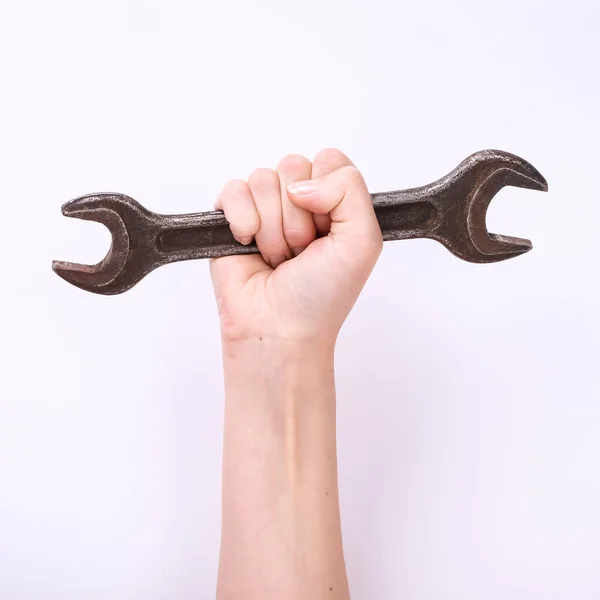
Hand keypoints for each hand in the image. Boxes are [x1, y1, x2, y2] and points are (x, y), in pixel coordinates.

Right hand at [209, 148, 382, 345]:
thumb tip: (301, 183)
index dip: (328, 193)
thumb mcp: (362, 241)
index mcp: (334, 202)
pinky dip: (243, 221)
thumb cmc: (322, 295)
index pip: (329, 160)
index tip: (327, 231)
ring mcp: (264, 207)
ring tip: (278, 257)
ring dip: (272, 228)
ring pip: (263, 179)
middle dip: (298, 218)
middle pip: (294, 165)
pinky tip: (249, 245)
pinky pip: (233, 190)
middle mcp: (300, 201)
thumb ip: (350, 190)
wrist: (279, 328)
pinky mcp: (231, 216)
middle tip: (301, 251)